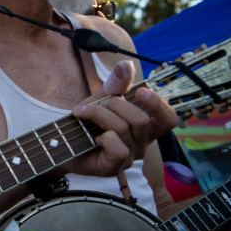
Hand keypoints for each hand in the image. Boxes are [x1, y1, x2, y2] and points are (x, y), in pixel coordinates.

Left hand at [69, 61, 177, 176]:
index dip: (158, 104)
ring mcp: (130, 156)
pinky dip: (102, 137)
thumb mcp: (101, 98)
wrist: (62, 142)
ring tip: (84, 115)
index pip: (168, 119)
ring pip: (124, 128)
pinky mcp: (115, 166)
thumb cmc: (86, 122)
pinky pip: (118, 147)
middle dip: (115, 104)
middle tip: (95, 104)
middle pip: (141, 119)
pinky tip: (93, 138)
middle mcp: (141, 142)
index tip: (140, 92)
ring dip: (100, 115)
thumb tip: (126, 64)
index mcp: (144, 126)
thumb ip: (116, 84)